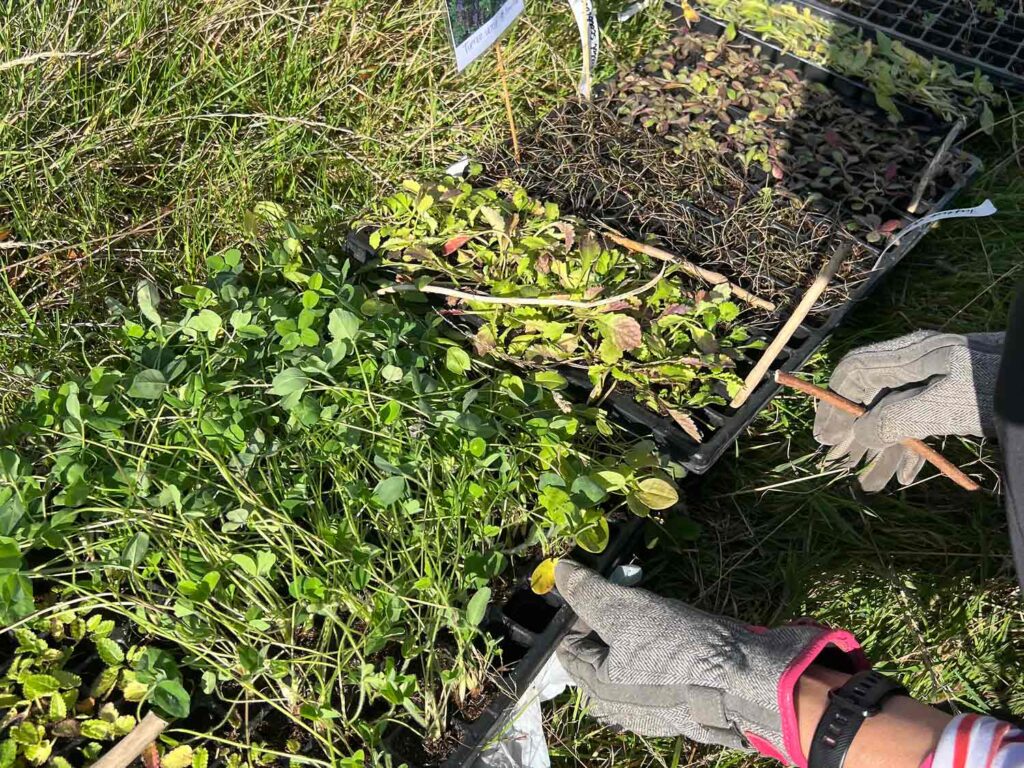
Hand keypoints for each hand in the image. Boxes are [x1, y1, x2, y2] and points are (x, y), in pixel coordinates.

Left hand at [554, 561, 866, 763]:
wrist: (756, 681)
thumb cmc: (682, 652)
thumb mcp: (627, 613)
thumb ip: (588, 594)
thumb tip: (557, 571)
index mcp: (600, 693)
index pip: (569, 646)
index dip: (575, 610)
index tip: (591, 582)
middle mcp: (624, 706)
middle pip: (601, 651)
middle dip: (609, 616)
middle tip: (624, 586)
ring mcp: (658, 705)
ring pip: (633, 655)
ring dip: (638, 625)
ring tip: (651, 601)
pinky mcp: (687, 697)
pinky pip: (662, 664)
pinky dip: (663, 641)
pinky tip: (678, 624)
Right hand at [814, 331, 1003, 491]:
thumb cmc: (997, 389)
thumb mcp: (944, 406)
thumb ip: (896, 419)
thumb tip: (858, 433)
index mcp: (912, 354)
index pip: (854, 371)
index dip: (834, 402)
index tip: (826, 437)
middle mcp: (919, 363)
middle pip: (872, 396)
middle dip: (855, 433)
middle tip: (841, 464)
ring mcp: (939, 380)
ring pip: (896, 414)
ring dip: (882, 449)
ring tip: (871, 484)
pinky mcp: (957, 397)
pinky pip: (921, 422)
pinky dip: (910, 449)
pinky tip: (904, 476)